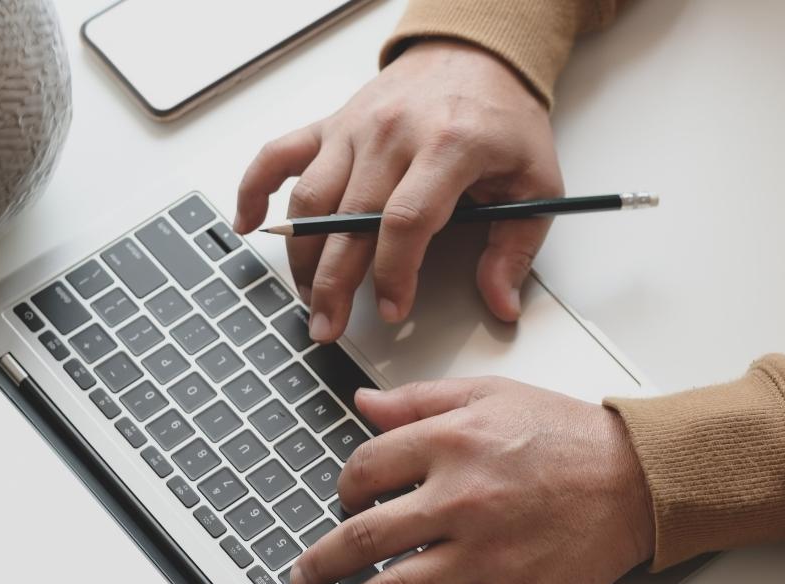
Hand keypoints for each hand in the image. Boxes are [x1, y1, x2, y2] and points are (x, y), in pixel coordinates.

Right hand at [235, 41, 561, 342]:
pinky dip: (254, 189)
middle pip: (349, 218)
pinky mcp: (332, 123)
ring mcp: (355, 128)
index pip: (406, 220)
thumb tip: (501, 303)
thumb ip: (516, 248)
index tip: (393, 309)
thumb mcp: (536, 182)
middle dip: (334, 283)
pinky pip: (279, 155)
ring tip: (310, 298)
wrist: (476, 56)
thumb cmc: (503, 120)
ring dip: (301, 255)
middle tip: (330, 327)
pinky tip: (249, 224)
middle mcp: (393, 134)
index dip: (393, 273)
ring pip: (311, 198)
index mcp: (448, 146)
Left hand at [288, 378, 654, 583]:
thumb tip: (365, 404)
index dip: (344, 487)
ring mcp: (486, 553)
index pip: (366, 468)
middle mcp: (461, 499)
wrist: (640, 477)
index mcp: (452, 443)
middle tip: (303, 577)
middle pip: (363, 538)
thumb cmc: (572, 435)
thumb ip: (423, 399)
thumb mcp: (494, 394)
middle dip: (320, 563)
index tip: (344, 502)